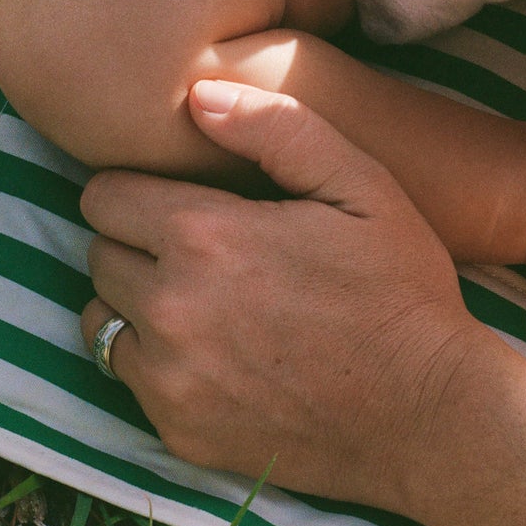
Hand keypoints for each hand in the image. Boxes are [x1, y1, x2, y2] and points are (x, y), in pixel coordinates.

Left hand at [79, 81, 487, 504]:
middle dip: (138, 245)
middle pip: (98, 254)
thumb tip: (198, 96)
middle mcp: (169, 308)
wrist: (427, 413)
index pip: (103, 196)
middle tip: (202, 252)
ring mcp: (168, 378)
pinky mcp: (177, 430)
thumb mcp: (361, 185)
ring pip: (101, 319)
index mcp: (203, 235)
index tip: (180, 200)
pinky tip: (215, 356)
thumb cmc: (400, 290)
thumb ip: (275, 128)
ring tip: (200, 302)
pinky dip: (157, 364)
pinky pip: (129, 381)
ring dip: (135, 305)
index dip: (140, 191)